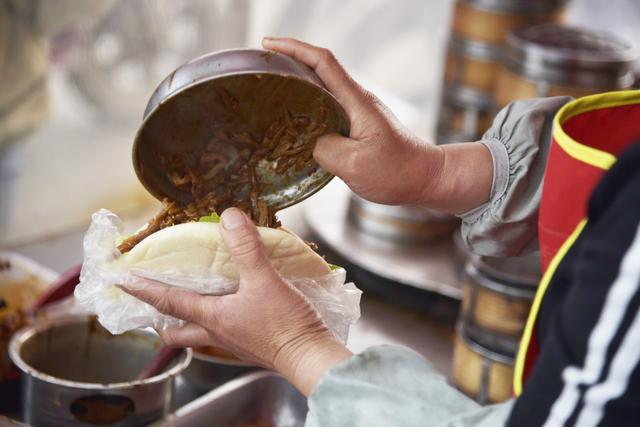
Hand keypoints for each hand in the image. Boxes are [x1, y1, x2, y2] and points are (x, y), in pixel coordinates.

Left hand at [122, 208, 351, 395]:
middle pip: (177, 332)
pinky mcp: (253, 344)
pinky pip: (225, 333)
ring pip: (199, 334)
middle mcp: (217, 333)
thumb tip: (230, 218)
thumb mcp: (264, 281)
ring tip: (192, 299)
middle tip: (155, 302)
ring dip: (189, 320)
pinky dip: (219, 319)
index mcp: (212, 318)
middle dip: (161, 318)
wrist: (310, 356)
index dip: (143, 288)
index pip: (167, 302)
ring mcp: (234, 342)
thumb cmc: (284, 324)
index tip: (122, 279)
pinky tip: (234, 304)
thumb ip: (246, 249)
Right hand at [262, 37, 492, 213]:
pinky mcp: (358, 126)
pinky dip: (307, 104)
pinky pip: (327, 107)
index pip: (323, 63)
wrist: (426, 178)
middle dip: (289, 60)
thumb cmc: (397, 171)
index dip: (294, 49)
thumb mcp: (355, 165)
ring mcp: (358, 112)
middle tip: (261, 66)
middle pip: (319, 68)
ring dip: (297, 82)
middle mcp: (357, 100)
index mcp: (356, 102)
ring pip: (322, 88)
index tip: (269, 44)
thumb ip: (325, 149)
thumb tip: (309, 141)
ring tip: (271, 88)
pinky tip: (294, 118)